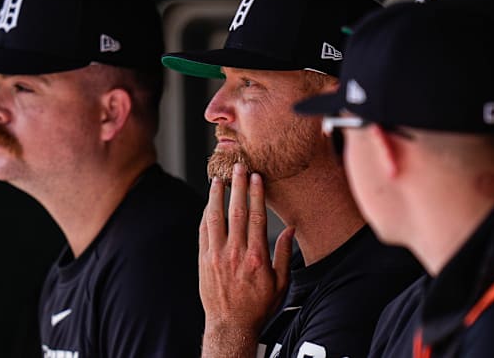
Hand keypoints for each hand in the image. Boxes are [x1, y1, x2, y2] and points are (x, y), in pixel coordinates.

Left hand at [199, 163, 294, 356]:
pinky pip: (203, 231)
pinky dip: (206, 214)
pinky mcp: (203, 260)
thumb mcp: (281, 284)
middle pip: (236, 211)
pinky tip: (209, 203)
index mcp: (257, 257)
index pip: (256, 216)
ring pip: (215, 218)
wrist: (230, 326)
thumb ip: (284, 255)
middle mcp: (235, 253)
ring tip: (218, 179)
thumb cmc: (258, 306)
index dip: (256, 194)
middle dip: (237, 186)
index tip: (256, 177)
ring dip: (217, 196)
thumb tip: (289, 230)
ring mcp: (216, 256)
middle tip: (237, 167)